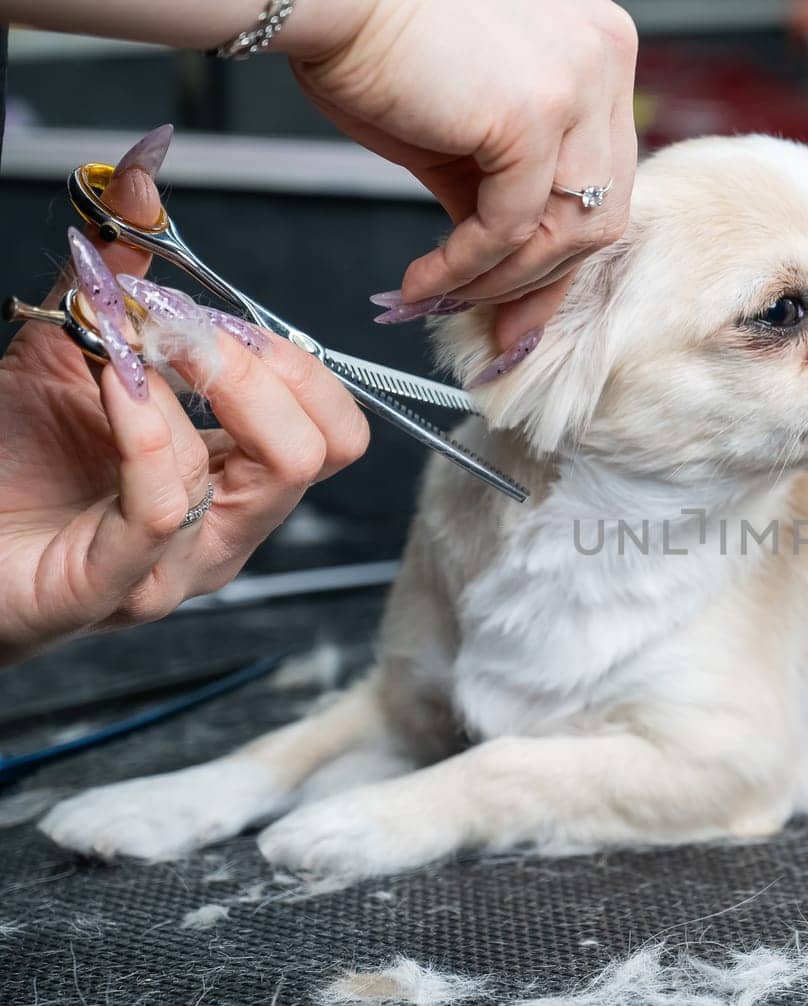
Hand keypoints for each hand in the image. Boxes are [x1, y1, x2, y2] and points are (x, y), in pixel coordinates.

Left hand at [0, 130, 369, 664]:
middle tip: (179, 330)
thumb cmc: (7, 462)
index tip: (205, 314)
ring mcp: (177, 568)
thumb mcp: (70, 345)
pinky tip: (110, 383)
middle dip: (261, 367)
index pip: (332, 427)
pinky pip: (164, 508)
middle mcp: (223, 530)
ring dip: (192, 389)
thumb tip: (144, 172)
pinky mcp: (115, 587)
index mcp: (234, 481)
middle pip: (321, 449)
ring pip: (266, 476)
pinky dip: (144, 428)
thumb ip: (118, 270)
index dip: (287, 358)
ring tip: (121, 355)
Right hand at [288, 0, 638, 354]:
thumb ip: (504, 187)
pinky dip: (466, 267)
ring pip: (565, 229)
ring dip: (502, 280)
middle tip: (496, 324)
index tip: (525, 305)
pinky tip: (426, 279)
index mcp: (600, 50)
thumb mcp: (469, 129)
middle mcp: (605, 57)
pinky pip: (511, 227)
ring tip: (448, 295)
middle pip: (601, 209)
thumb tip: (508, 267)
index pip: (606, 177)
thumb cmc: (378, 46)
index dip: (563, 253)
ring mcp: (578, 83)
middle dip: (541, 280)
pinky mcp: (534, 114)